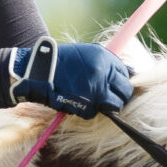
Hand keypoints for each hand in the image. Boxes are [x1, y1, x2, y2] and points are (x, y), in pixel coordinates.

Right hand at [11, 38, 133, 118]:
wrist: (40, 71)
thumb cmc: (62, 61)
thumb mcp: (87, 53)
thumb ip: (106, 63)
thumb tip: (126, 73)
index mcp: (105, 58)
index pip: (126, 75)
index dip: (121, 81)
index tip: (116, 85)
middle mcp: (103, 74)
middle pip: (125, 91)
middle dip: (120, 96)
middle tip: (112, 97)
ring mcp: (96, 91)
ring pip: (114, 105)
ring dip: (107, 105)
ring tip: (94, 100)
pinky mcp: (87, 105)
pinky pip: (95, 112)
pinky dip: (89, 110)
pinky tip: (79, 101)